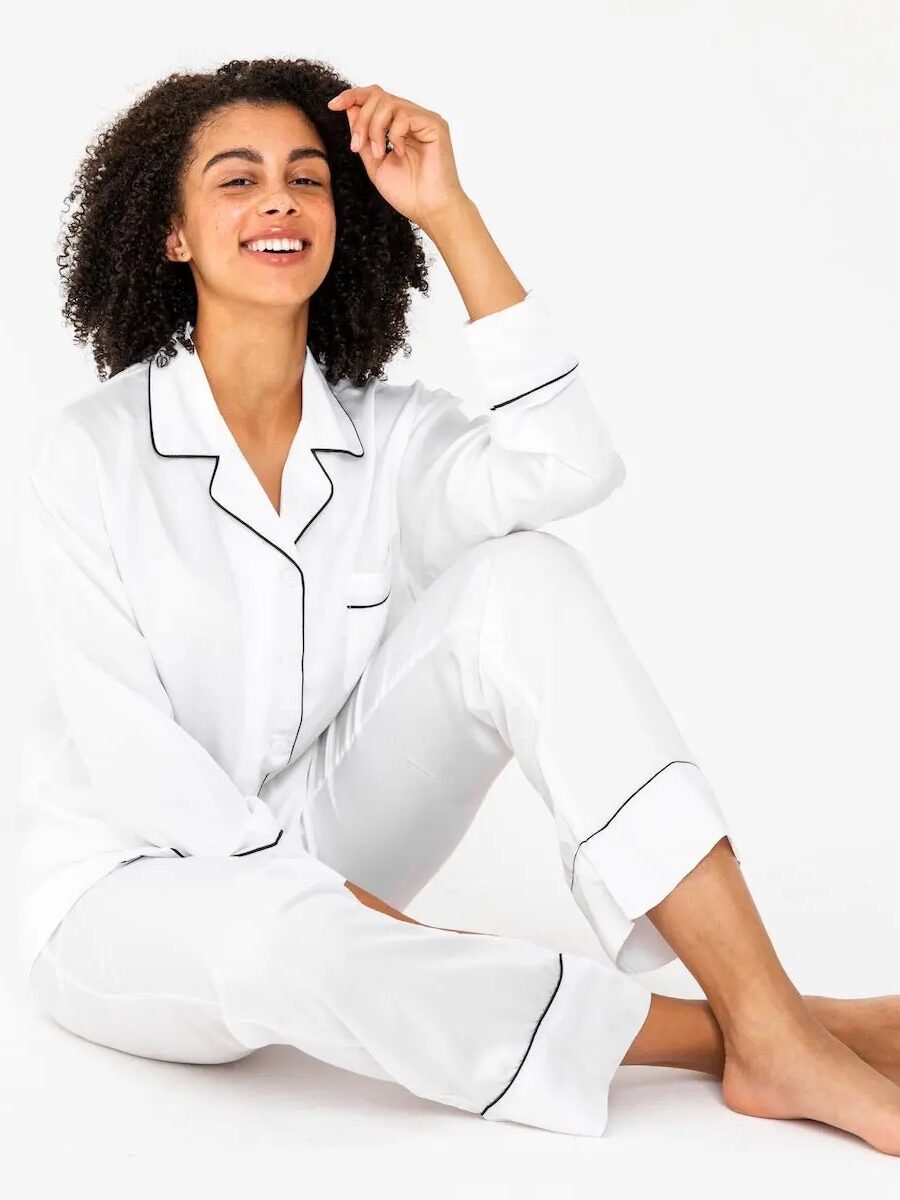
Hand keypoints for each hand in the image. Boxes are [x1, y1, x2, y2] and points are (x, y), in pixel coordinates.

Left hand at [327, 84, 468, 229]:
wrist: (428, 210)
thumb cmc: (407, 193)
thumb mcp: (374, 163)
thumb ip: (363, 137)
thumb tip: (349, 108)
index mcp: (398, 126)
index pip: (374, 98)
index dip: (352, 96)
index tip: (333, 106)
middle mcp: (412, 118)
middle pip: (377, 96)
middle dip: (361, 119)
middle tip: (357, 145)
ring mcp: (424, 120)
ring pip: (388, 103)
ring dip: (374, 128)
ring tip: (378, 154)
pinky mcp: (435, 124)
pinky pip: (404, 116)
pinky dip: (394, 135)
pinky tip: (400, 153)